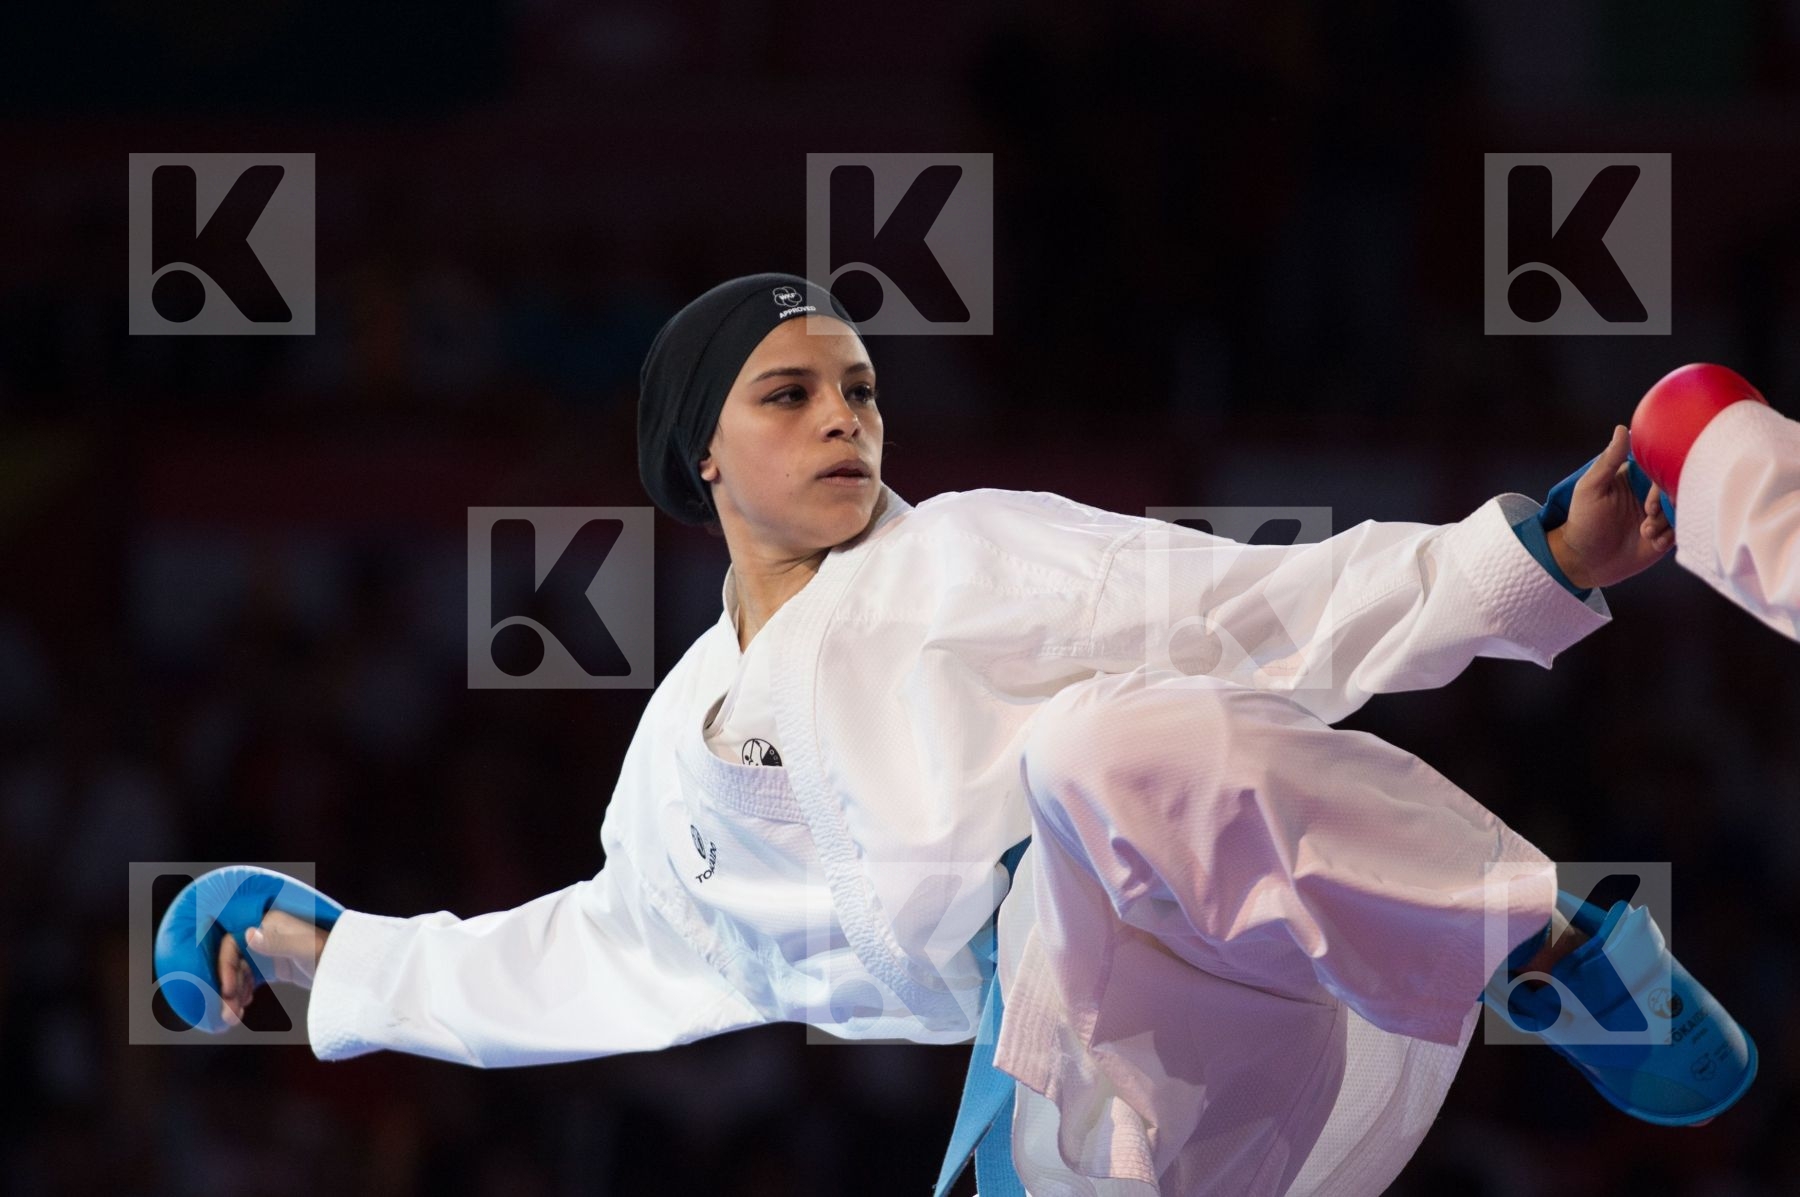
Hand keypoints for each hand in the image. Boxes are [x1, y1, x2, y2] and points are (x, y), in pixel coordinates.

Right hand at [215, 910, 330, 1026]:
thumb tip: (247, 934)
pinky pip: (249, 981)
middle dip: (228, 987)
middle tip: (227, 1013)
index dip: (225, 966)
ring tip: (233, 1018)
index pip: (232, 942)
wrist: (347, 969)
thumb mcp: (303, 948)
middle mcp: (263, 935)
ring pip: (239, 974)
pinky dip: (242, 995)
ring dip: (233, 995)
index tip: (227, 990)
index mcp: (268, 923)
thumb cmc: (329, 952)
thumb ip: (277, 942)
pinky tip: (241, 1009)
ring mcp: (267, 952)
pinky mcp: (272, 967)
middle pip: (234, 961)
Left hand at [1545, 425, 1672, 589]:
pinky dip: (1671, 536)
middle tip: (1648, 515)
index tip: (1650, 496)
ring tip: (1645, 533)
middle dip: (1666, 503)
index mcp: (1635, 477)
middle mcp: (1650, 493)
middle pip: (1676, 487)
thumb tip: (1622, 429)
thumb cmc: (1582, 521)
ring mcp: (1660, 515)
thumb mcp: (1591, 488)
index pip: (1660, 467)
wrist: (1585, 561)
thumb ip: (1608, 460)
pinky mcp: (1666, 535)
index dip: (1661, 479)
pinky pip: (1682, 530)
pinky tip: (1653, 543)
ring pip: (1682, 509)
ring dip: (1667, 522)